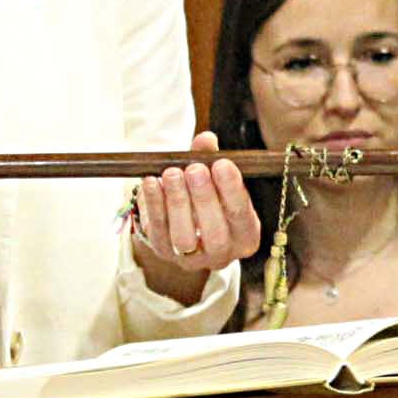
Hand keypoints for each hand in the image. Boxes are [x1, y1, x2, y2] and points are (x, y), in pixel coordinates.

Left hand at [131, 133, 259, 304]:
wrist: (185, 221)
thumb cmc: (209, 196)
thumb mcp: (216, 178)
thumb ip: (211, 157)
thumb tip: (205, 139)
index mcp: (245, 235)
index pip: (241, 215)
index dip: (232, 190)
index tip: (223, 164)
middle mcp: (222, 253)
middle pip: (214, 233)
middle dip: (204, 198)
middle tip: (195, 169)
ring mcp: (192, 258)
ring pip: (184, 237)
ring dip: (177, 203)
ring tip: (172, 173)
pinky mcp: (164, 252)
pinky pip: (158, 231)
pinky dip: (154, 205)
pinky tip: (151, 182)